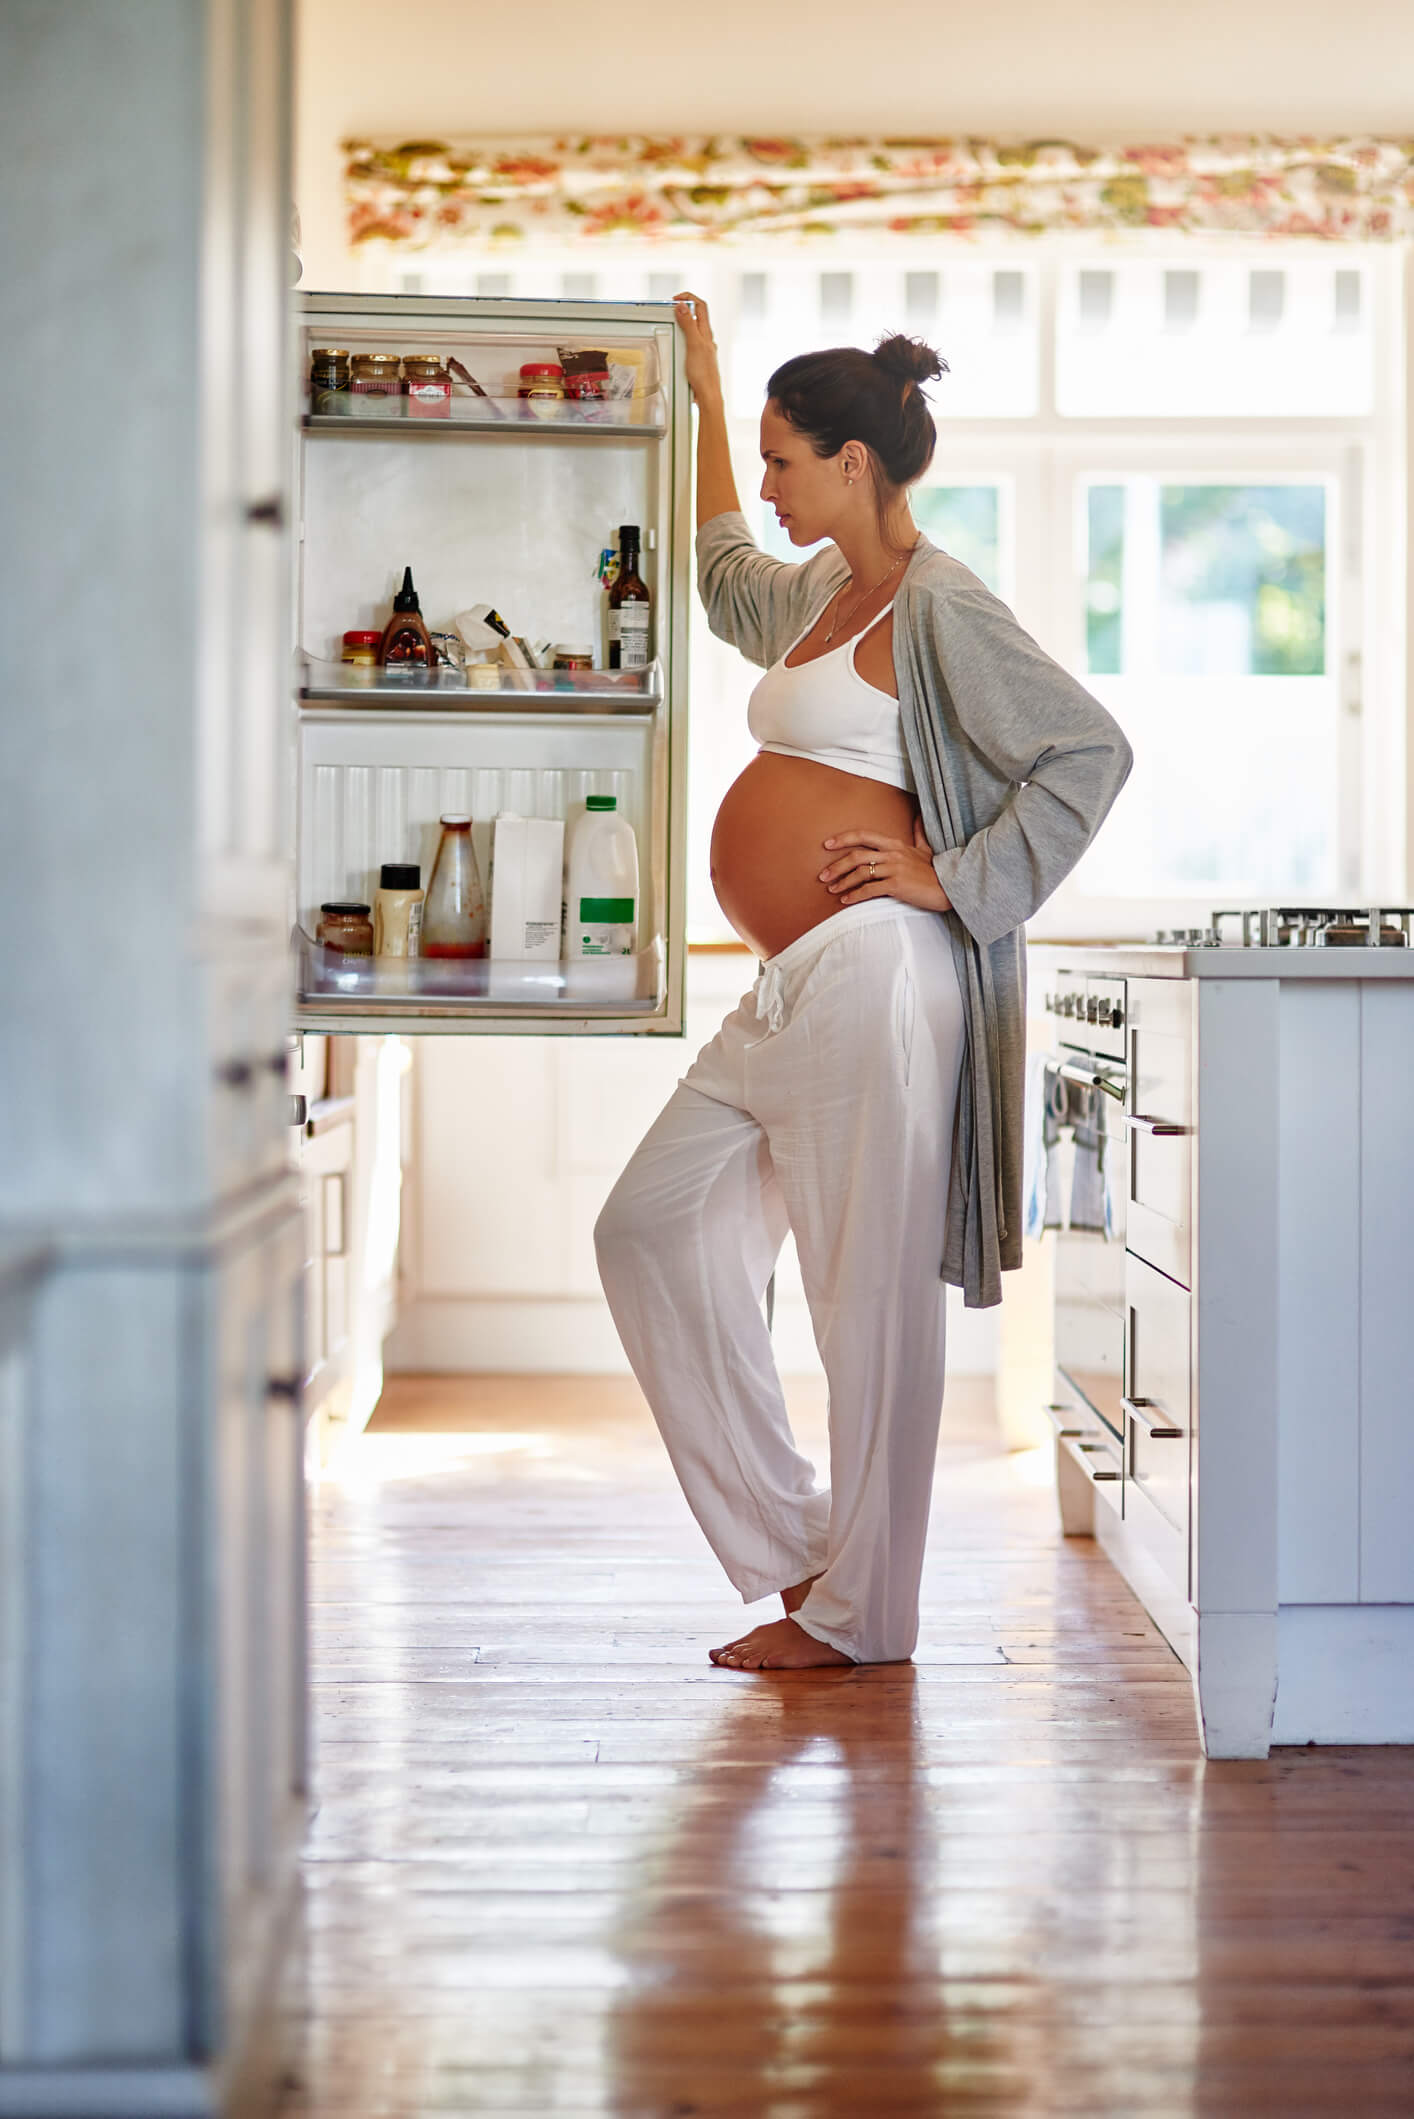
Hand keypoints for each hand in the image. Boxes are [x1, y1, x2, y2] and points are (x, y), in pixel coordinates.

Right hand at [673, 291, 722, 407]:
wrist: (707, 394)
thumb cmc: (703, 373)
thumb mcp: (693, 344)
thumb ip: (688, 324)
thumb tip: (682, 306)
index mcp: (706, 332)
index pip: (701, 306)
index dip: (688, 297)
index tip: (675, 299)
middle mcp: (706, 339)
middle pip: (696, 316)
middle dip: (683, 309)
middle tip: (670, 310)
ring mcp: (702, 349)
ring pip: (692, 330)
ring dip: (681, 324)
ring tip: (671, 326)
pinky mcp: (698, 359)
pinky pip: (689, 344)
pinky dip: (681, 339)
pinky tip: (675, 346)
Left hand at [819, 815, 952, 911]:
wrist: (949, 887)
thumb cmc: (935, 870)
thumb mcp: (926, 848)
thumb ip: (918, 833)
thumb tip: (918, 817)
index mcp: (895, 844)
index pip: (864, 836)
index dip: (844, 839)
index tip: (827, 845)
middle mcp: (892, 853)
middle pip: (857, 855)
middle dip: (836, 866)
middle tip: (822, 876)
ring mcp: (894, 868)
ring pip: (861, 872)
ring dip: (843, 882)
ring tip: (832, 890)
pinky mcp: (897, 884)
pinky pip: (870, 890)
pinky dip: (855, 895)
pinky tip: (846, 901)